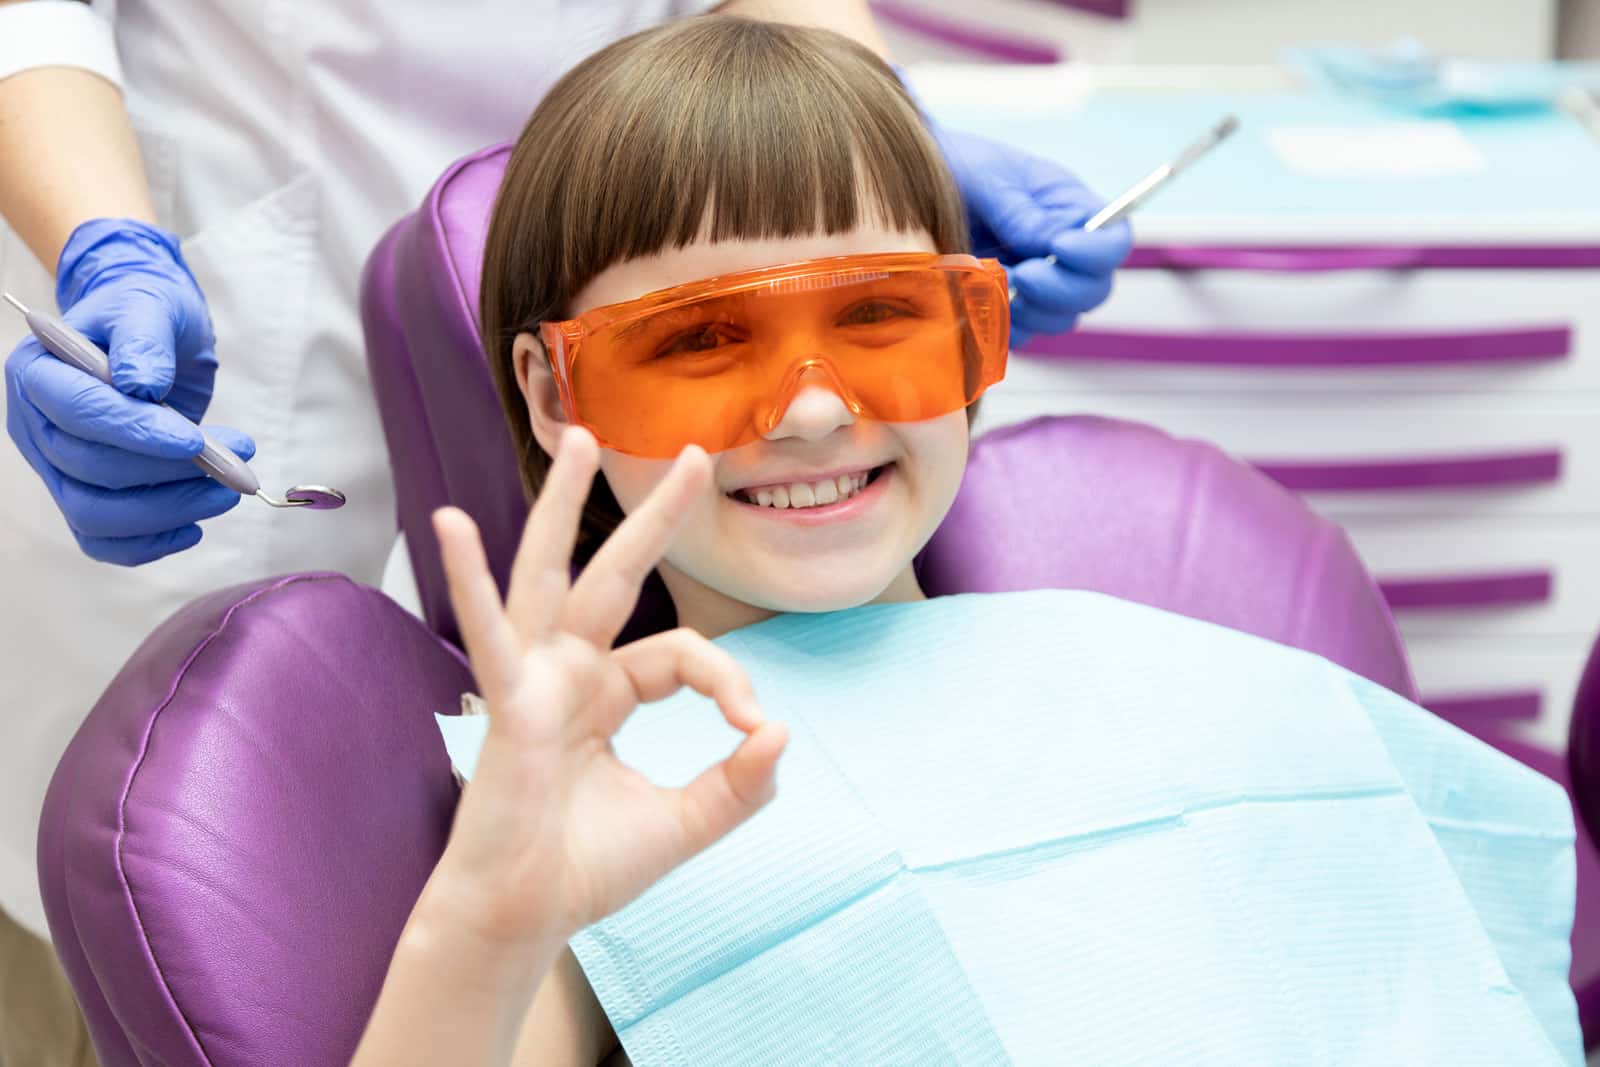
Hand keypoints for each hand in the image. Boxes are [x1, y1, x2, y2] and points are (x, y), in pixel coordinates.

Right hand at [5, 218, 252, 563]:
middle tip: (237, 459)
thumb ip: (144, 339)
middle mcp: (36, 425)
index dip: (135, 432)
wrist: (149, 336)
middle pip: (89, 469)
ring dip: (167, 511)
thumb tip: (141, 383)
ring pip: (95, 513)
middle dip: (169, 472)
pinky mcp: (81, 496)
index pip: (78, 412)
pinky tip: (193, 525)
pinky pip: (102, 540)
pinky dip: (148, 543)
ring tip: (226, 490)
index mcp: (38, 372)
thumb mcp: (150, 307)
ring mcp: (54, 467)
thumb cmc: (145, 315)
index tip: (195, 441)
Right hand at [429, 427, 788, 946]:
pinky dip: (469, 579)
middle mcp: (570, 671)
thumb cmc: (587, 868)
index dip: (729, 683)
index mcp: (608, 692)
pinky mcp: (507, 702)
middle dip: (653, 515)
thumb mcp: (685, 823)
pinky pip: (490, 632)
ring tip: (577, 439)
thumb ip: (739, 784)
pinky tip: (451, 524)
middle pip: (615, 574)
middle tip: (692, 454)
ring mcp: (534, 679)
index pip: (683, 653)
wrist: (525, 917)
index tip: (755, 731)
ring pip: (550, 574)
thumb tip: (782, 732)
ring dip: (561, 505)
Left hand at [931, 125, 1132, 348]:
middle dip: (1061, 290)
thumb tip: (1050, 243)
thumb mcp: (988, 179)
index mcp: (1068, 208)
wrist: (907, 187)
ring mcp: (1035, 282)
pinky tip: (981, 304)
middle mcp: (1059, 250)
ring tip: (997, 286)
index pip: (1113, 240)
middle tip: (1023, 274)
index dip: (1096, 252)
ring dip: (1033, 312)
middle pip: (1093, 289)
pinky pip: (1020, 333)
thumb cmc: (956, 167)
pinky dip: (1005, 327)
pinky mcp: (1005, 305)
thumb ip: (1020, 212)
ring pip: (1061, 318)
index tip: (1060, 248)